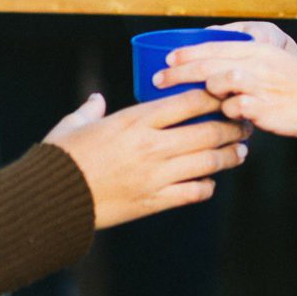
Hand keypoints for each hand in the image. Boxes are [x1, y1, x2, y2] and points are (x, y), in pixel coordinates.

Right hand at [42, 91, 247, 228]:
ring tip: (239, 152)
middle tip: (244, 124)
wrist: (52, 200)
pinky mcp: (154, 201)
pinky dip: (206, 185)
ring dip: (229, 156)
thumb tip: (96, 99)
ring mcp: (155, 175)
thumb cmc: (60, 158)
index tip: (227, 94)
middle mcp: (152, 146)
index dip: (215, 95)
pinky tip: (209, 181)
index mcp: (135, 119)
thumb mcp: (74, 125)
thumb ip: (90, 109)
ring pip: (208, 163)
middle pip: (208, 131)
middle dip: (233, 127)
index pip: (189, 101)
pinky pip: (193, 192)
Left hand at [158, 33, 296, 142]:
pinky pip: (234, 112)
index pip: (213, 47)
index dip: (186, 53)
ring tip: (203, 103)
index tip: (166, 60)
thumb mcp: (275, 63)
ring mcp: (260, 87)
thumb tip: (217, 71)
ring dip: (208, 95)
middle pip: (207, 65)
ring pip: (217, 86)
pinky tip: (231, 121)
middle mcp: (257, 64)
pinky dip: (229, 116)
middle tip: (158, 80)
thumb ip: (247, 65)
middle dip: (178, 73)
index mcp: (258, 50)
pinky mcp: (265, 110)